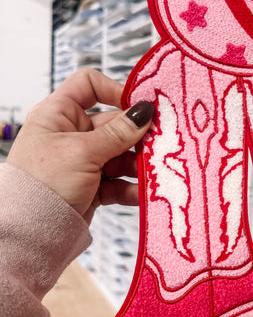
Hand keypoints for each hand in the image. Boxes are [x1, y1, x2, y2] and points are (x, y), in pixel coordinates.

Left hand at [7, 68, 153, 222]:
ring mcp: (83, 162)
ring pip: (120, 155)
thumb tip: (144, 111)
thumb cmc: (43, 183)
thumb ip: (118, 132)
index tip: (139, 106)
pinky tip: (142, 192)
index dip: (114, 90)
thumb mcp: (83, 151)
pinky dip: (131, 187)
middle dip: (136, 136)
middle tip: (158, 143)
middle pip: (113, 124)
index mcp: (59, 114)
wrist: (31, 231)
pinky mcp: (92, 187)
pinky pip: (118, 181)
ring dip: (137, 164)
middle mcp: (71, 135)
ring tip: (152, 171)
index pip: (88, 86)